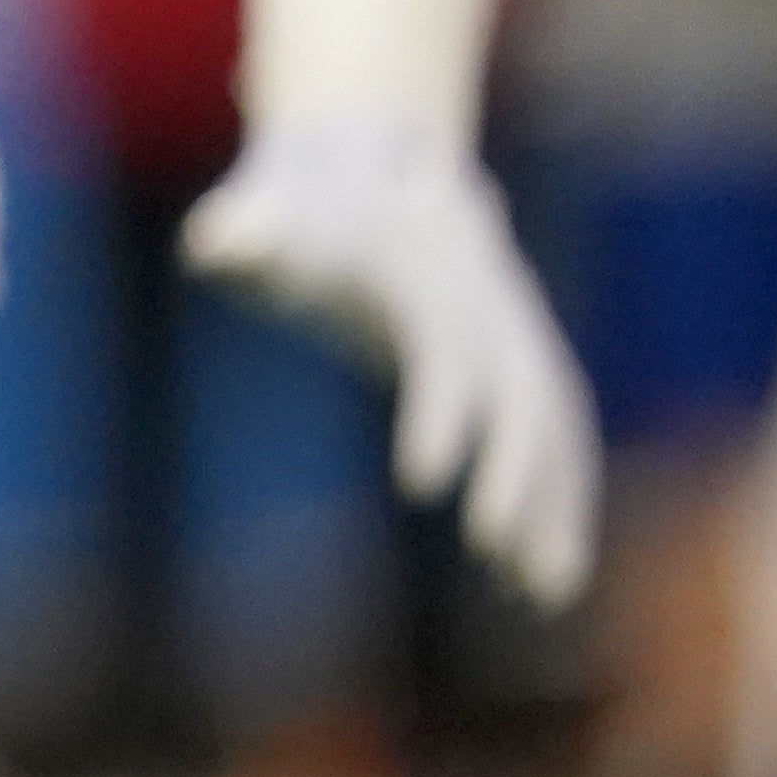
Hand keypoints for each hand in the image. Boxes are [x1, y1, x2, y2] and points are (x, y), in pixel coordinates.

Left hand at [184, 116, 596, 607]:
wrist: (374, 181)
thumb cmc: (301, 218)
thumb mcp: (264, 218)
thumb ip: (242, 234)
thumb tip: (215, 246)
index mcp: (429, 285)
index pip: (444, 358)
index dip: (437, 416)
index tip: (420, 482)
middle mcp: (492, 316)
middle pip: (520, 401)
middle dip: (514, 475)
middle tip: (490, 549)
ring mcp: (519, 345)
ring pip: (555, 434)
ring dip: (556, 511)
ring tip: (542, 595)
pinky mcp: (525, 375)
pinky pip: (558, 447)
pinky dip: (561, 508)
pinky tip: (544, 581)